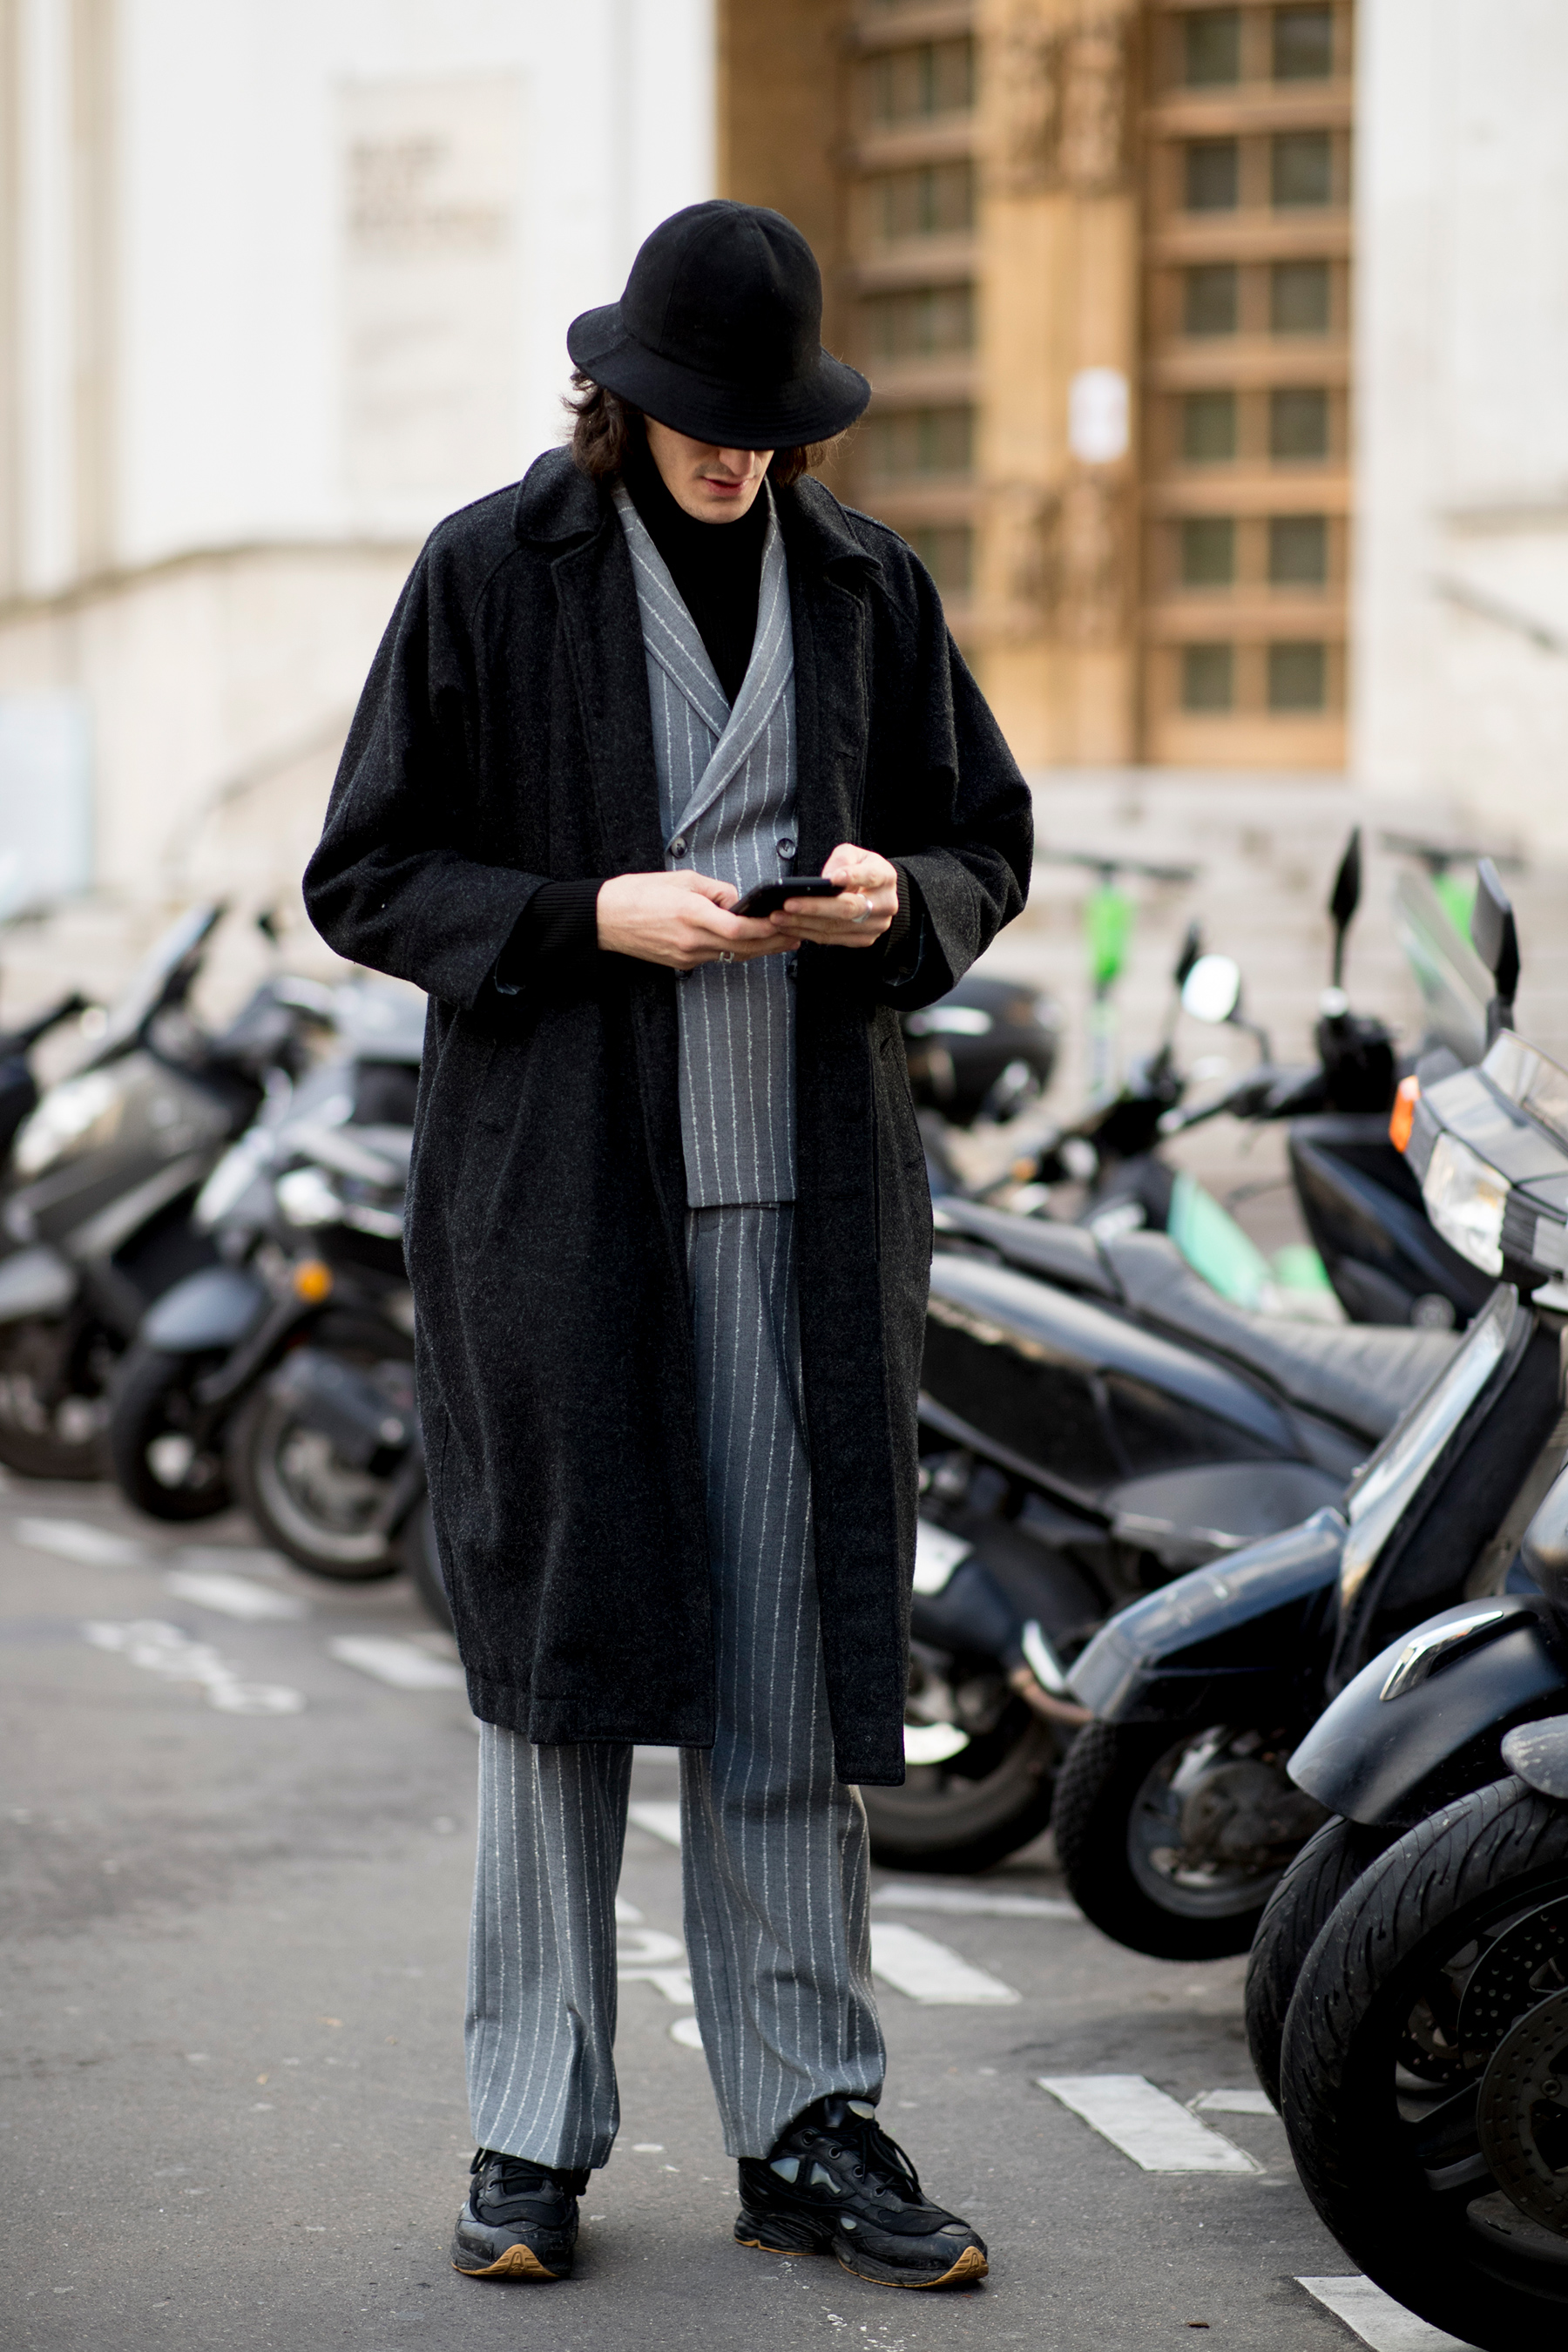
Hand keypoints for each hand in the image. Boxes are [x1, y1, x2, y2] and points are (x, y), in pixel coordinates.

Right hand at [596, 870, 788, 972]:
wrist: (605, 918)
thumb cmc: (639, 893)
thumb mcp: (682, 879)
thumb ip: (716, 891)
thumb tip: (739, 901)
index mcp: (691, 914)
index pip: (739, 930)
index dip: (767, 929)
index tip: (784, 922)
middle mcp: (691, 940)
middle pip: (743, 948)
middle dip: (773, 943)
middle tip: (796, 936)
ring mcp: (686, 956)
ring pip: (732, 956)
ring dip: (759, 950)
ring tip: (782, 942)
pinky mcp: (681, 963)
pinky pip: (716, 958)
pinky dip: (735, 951)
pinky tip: (749, 944)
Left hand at [769, 844, 898, 948]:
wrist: (876, 892)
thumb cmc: (860, 869)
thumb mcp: (854, 854)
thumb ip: (842, 859)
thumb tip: (827, 878)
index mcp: (886, 877)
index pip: (870, 876)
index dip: (852, 877)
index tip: (831, 879)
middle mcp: (886, 904)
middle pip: (849, 909)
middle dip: (815, 907)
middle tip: (788, 904)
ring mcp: (875, 926)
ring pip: (837, 927)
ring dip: (804, 924)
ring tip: (779, 918)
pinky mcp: (863, 939)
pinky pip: (832, 938)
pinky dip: (808, 933)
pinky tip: (789, 927)